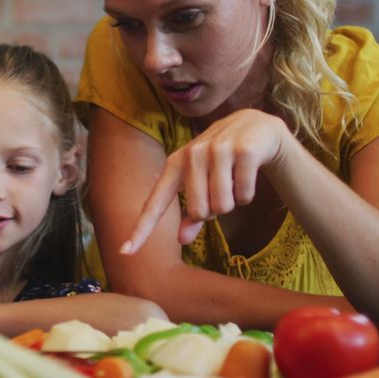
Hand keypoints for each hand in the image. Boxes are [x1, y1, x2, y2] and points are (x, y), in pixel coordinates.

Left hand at [121, 109, 290, 253]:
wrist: (253, 127)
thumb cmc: (220, 162)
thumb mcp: (201, 183)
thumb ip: (190, 214)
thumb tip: (181, 240)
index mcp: (174, 165)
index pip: (154, 203)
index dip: (141, 229)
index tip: (125, 252)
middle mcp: (192, 155)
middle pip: (199, 212)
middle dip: (214, 210)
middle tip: (220, 188)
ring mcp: (218, 150)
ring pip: (223, 206)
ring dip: (232, 202)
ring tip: (233, 180)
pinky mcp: (244, 151)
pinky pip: (244, 196)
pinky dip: (247, 195)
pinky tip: (247, 174)